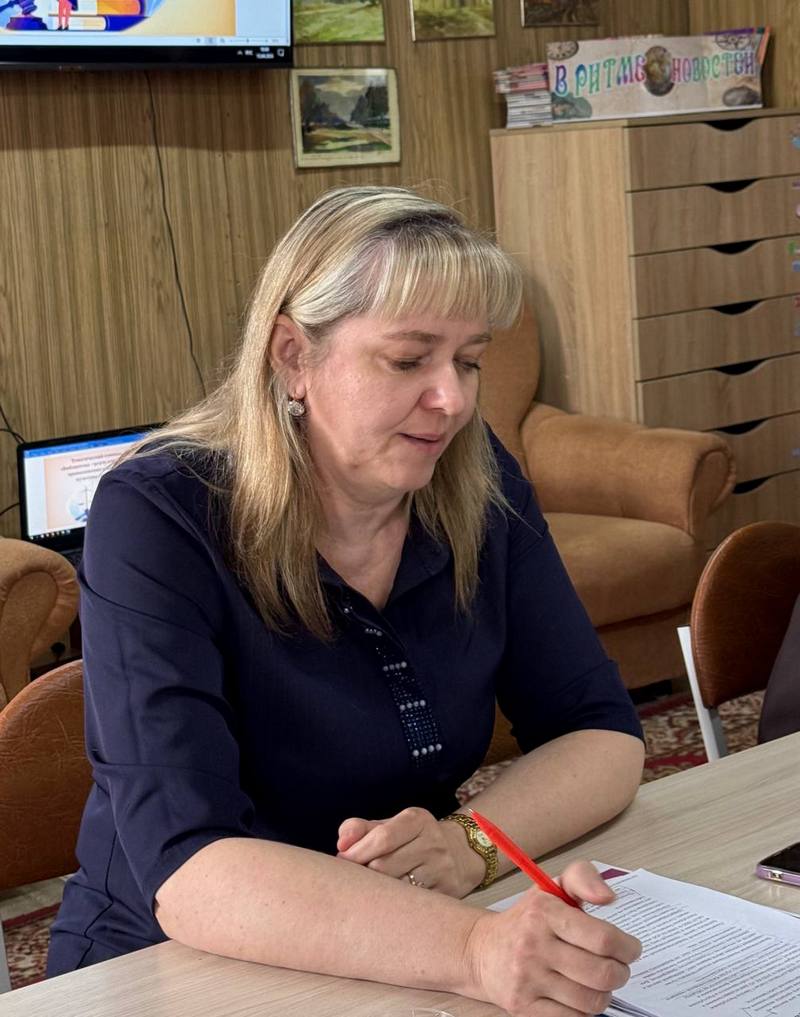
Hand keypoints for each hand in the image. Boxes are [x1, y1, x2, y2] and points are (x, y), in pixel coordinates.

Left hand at [336, 807, 483, 896]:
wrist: (460, 854)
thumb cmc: (413, 840)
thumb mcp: (391, 826)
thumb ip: (361, 829)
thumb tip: (341, 844)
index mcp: (417, 820)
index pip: (382, 838)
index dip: (357, 852)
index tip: (342, 861)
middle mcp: (433, 843)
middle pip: (385, 865)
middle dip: (363, 874)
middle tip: (354, 879)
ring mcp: (442, 870)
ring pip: (396, 888)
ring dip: (376, 892)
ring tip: (369, 891)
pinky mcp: (447, 894)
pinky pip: (411, 905)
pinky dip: (393, 905)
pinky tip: (387, 903)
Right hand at [466, 861, 640, 1016]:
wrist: (482, 950)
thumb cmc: (528, 919)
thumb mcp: (552, 888)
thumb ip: (583, 878)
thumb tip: (609, 897)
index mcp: (544, 912)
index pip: (602, 938)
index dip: (627, 947)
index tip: (630, 948)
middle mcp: (532, 945)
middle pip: (602, 974)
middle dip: (620, 973)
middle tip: (618, 968)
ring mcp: (526, 979)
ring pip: (591, 1001)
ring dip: (604, 993)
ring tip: (598, 982)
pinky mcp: (523, 1008)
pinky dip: (584, 1011)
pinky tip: (579, 996)